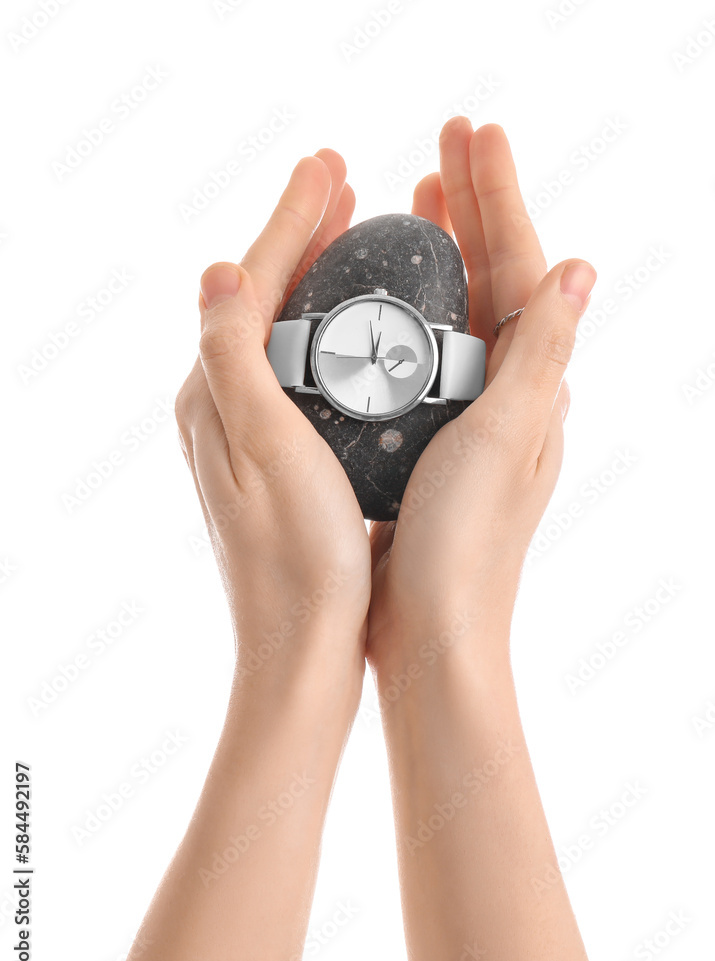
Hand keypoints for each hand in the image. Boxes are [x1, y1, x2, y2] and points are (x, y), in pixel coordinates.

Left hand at [175, 152, 370, 694]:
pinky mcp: (274, 459)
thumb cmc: (298, 559)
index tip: (332, 167)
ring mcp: (244, 435)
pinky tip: (356, 326)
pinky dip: (323, 329)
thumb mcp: (265, 448)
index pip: (248, 285)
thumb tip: (218, 269)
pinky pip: (295, 369)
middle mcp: (217, 408)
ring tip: (350, 234)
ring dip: (312, 276)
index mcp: (211, 396)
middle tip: (341, 182)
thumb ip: (233, 358)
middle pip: (257, 298)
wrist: (303, 646)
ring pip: (278, 331)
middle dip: (298, 235)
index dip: (291, 220)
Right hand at [367, 119, 596, 665]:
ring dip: (440, 254)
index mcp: (532, 388)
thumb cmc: (467, 548)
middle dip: (471, 207)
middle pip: (492, 279)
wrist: (431, 631)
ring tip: (414, 202)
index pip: (522, 267)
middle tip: (441, 145)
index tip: (472, 135)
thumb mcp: (507, 440)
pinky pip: (421, 359)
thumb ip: (540, 355)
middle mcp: (507, 396)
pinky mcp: (427, 442)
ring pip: (455, 315)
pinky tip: (379, 297)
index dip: (499, 196)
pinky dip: (405, 314)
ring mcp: (466, 418)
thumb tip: (580, 266)